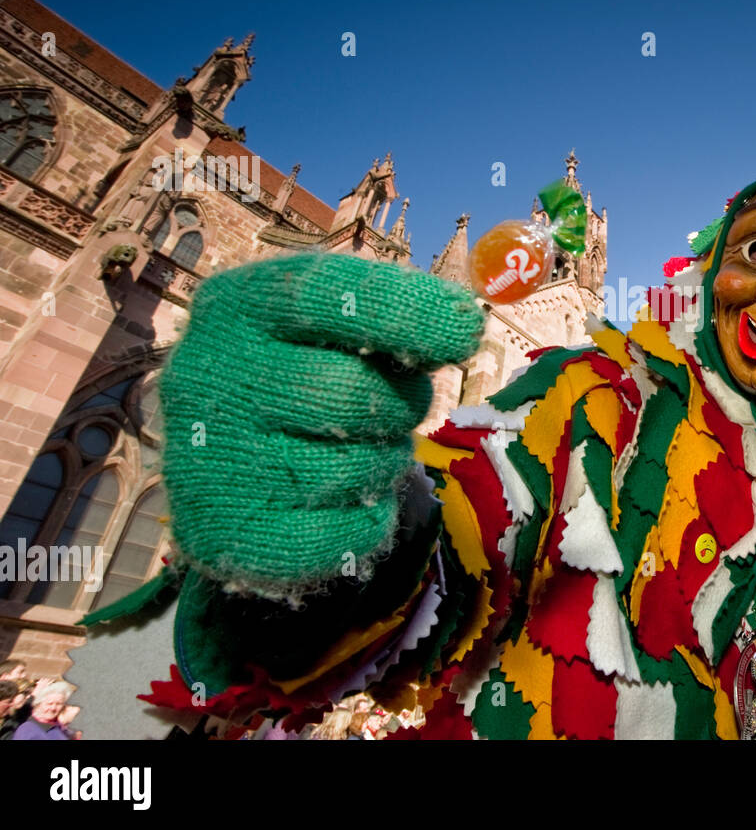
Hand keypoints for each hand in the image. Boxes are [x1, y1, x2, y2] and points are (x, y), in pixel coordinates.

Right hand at [160, 253, 484, 597]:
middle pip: (354, 395)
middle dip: (403, 402)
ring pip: (356, 469)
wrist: (223, 458)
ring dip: (384, 461)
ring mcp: (209, 461)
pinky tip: (339, 496)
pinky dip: (369, 517)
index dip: (406, 311)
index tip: (468, 330)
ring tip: (353, 447)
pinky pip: (347, 532)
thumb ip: (393, 315)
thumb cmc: (303, 368)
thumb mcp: (334, 324)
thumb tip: (462, 326)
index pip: (326, 297)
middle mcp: (209, 376)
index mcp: (237, 304)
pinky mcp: (227, 536)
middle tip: (397, 403)